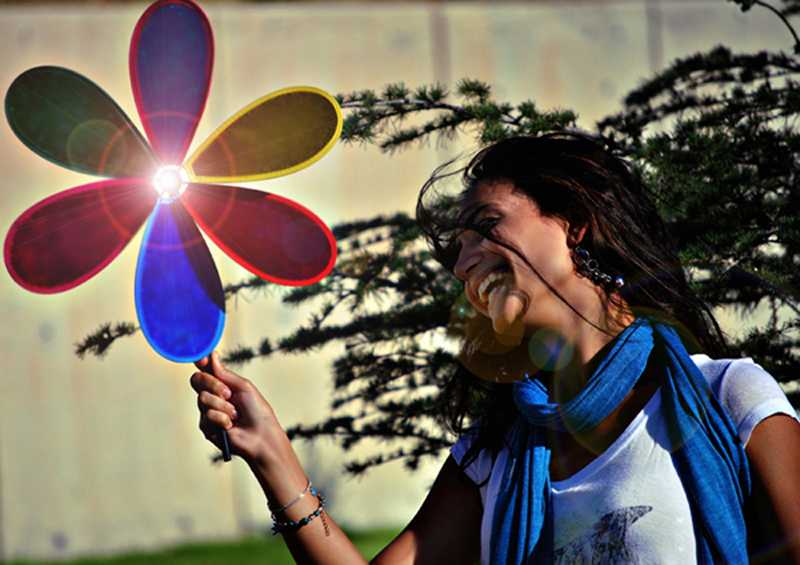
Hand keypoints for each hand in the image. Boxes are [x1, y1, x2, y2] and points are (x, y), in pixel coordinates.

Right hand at [191, 352, 287, 469]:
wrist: (261, 435)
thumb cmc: (257, 411)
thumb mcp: (244, 387)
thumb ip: (225, 373)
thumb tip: (213, 355)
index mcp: (221, 385)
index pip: (204, 371)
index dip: (200, 362)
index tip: (202, 359)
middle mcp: (212, 397)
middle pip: (197, 380)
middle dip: (215, 385)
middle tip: (229, 394)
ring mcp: (207, 412)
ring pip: (203, 399)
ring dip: (224, 406)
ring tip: (236, 414)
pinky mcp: (206, 428)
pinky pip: (208, 415)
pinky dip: (223, 419)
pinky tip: (231, 425)